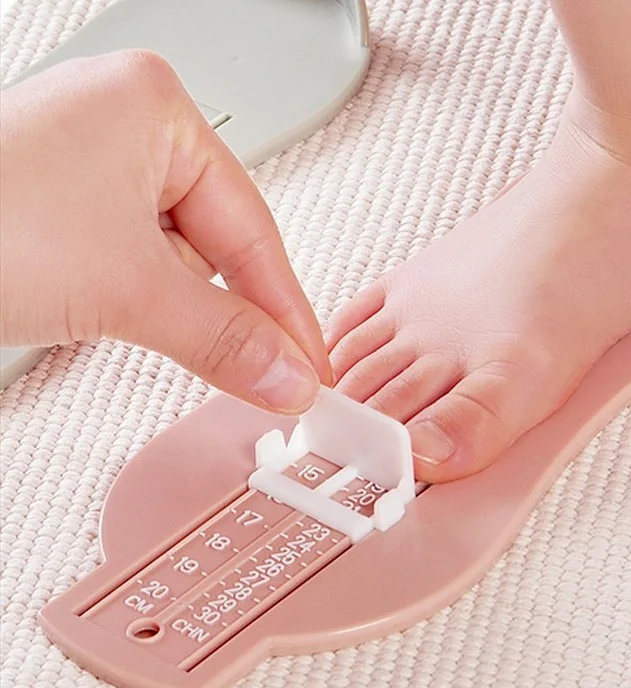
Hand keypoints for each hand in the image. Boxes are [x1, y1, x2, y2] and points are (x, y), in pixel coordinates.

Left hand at [0, 50, 330, 412]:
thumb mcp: (127, 289)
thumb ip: (223, 338)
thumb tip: (286, 375)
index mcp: (154, 109)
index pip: (253, 228)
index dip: (287, 308)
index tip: (310, 365)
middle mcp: (124, 128)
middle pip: (216, 245)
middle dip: (233, 312)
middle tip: (268, 376)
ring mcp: (88, 168)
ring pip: (172, 261)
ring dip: (181, 312)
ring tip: (171, 340)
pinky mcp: (60, 209)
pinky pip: (130, 265)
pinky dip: (141, 305)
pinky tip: (130, 321)